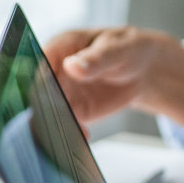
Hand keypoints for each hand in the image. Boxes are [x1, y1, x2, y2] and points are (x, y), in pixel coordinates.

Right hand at [44, 25, 183, 134]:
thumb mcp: (117, 50)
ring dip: (54, 125)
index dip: (40, 79)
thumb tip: (71, 66)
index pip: (40, 63)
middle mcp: (54, 70)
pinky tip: (83, 136)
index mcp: (60, 46)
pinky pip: (66, 123)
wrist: (143, 69)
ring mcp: (62, 92)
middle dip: (44, 107)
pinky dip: (71, 132)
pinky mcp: (73, 110)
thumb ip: (96, 59)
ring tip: (70, 133)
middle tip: (59, 120)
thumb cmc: (127, 49)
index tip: (48, 95)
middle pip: (39, 91)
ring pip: (48, 111)